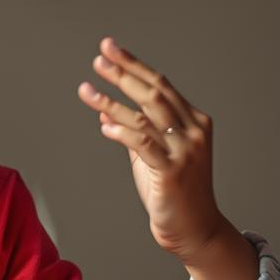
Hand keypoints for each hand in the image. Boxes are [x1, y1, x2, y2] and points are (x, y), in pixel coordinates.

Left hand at [79, 37, 223, 263]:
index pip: (160, 84)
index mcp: (193, 121)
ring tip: (87, 89)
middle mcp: (193, 132)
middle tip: (98, 59)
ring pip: (145, 116)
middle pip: (154, 93)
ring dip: (112, 100)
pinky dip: (122, 131)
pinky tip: (103, 125)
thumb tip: (106, 109)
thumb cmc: (173, 192)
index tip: (110, 49)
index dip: (133, 65)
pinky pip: (144, 144)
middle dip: (124, 73)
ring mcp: (185, 151)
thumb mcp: (151, 155)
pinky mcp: (173, 172)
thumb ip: (135, 131)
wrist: (193, 230)